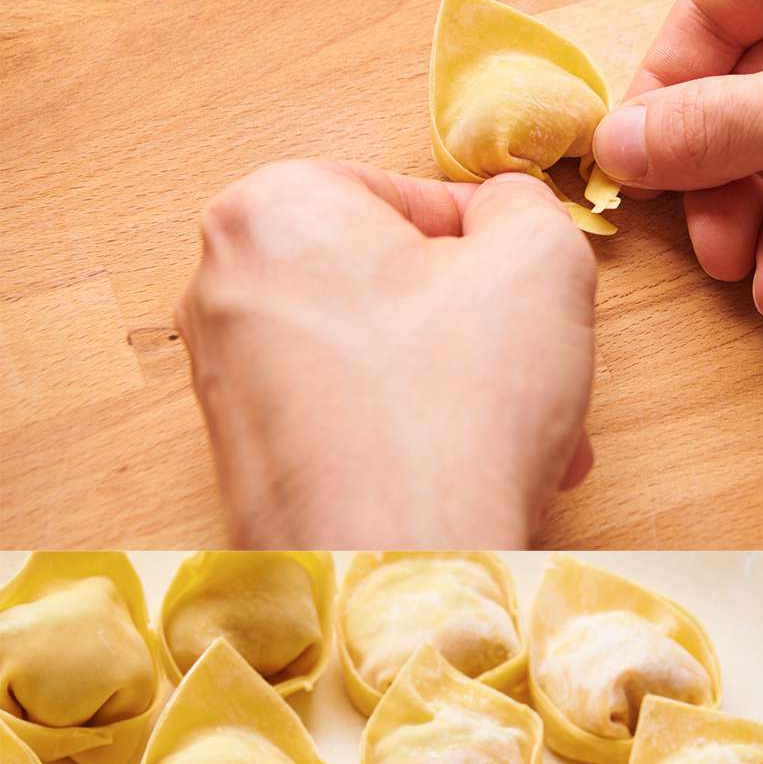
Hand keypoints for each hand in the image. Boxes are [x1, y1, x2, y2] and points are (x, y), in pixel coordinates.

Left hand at [176, 161, 596, 547]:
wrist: (404, 569)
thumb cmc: (459, 413)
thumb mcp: (540, 259)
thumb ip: (525, 203)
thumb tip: (504, 210)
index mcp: (274, 210)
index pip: (407, 194)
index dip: (486, 243)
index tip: (520, 291)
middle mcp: (222, 290)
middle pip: (385, 281)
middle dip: (472, 326)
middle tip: (528, 366)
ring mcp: (224, 383)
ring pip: (372, 355)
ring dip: (455, 385)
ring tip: (516, 434)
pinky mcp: (244, 463)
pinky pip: (346, 419)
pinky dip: (410, 434)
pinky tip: (468, 471)